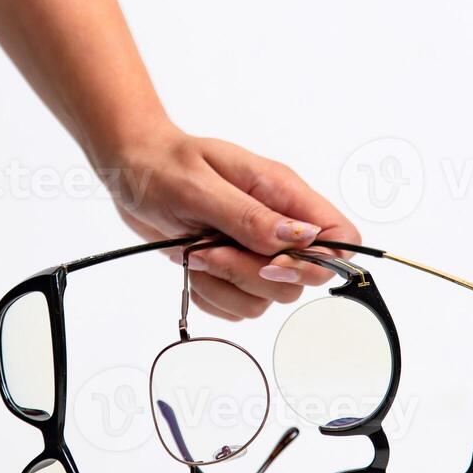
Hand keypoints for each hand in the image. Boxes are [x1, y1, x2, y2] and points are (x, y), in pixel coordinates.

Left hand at [100, 127, 361, 319]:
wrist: (132, 171)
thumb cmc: (163, 166)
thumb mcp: (201, 186)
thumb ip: (250, 216)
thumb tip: (300, 237)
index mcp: (282, 192)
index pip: (340, 236)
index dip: (320, 260)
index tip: (273, 260)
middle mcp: (277, 223)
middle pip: (302, 278)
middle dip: (254, 275)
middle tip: (212, 251)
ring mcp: (256, 249)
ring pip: (269, 298)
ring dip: (227, 285)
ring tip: (196, 253)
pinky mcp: (234, 270)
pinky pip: (239, 306)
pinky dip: (212, 295)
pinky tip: (194, 267)